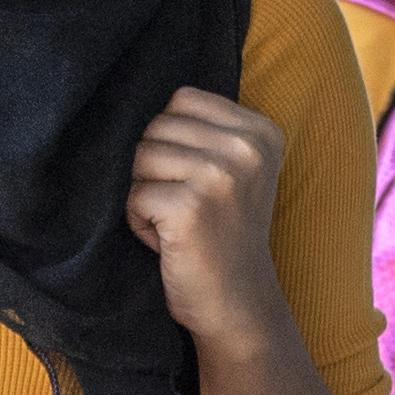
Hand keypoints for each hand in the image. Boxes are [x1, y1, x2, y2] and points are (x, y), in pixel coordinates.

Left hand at [128, 90, 296, 348]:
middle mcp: (246, 148)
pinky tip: (170, 243)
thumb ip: (207, 130)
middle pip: (156, 127)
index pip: (181, 99)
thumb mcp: (237, 170)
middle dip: (156, 169)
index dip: (173, 141)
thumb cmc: (225, 235)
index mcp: (261, 131)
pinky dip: (140, 223)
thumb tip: (135, 89)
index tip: (199, 181)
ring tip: (179, 224)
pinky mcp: (189, 208)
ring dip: (146, 196)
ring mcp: (219, 176)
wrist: (239, 305)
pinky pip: (134, 196)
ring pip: (141, 158)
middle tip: (187, 208)